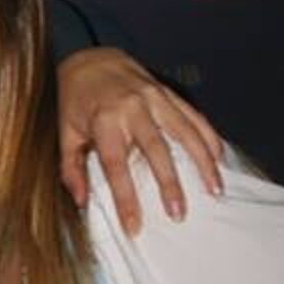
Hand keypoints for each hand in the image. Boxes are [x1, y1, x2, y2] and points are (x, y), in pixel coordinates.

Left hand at [56, 48, 224, 234]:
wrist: (90, 57)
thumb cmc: (76, 100)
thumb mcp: (65, 132)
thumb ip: (70, 168)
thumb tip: (81, 201)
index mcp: (104, 121)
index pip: (116, 167)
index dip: (126, 199)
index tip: (134, 226)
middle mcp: (132, 108)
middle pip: (156, 151)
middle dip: (170, 185)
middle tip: (179, 214)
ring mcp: (154, 98)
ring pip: (184, 132)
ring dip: (202, 162)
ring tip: (215, 189)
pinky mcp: (168, 93)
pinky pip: (193, 116)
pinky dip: (208, 137)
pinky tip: (219, 158)